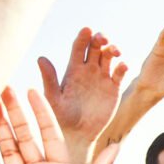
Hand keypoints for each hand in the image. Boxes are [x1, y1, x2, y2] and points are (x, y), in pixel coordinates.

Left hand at [39, 27, 127, 143]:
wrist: (78, 134)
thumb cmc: (60, 117)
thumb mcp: (53, 98)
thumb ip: (49, 78)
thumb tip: (40, 58)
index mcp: (73, 69)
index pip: (79, 47)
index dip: (83, 36)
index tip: (86, 29)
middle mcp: (88, 70)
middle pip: (96, 47)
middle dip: (100, 39)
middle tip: (102, 39)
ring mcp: (102, 78)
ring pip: (109, 56)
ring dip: (113, 49)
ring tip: (115, 52)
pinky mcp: (113, 88)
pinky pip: (120, 73)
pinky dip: (123, 67)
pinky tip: (122, 66)